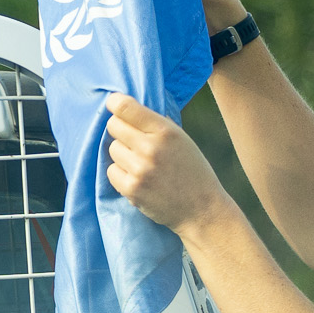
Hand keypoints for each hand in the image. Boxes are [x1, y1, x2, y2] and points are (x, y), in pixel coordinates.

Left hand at [104, 97, 235, 237]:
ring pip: (112, 149)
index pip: (125, 107)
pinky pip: (111, 171)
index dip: (114, 103)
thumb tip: (126, 108)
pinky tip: (138, 178)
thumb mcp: (181, 139)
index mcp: (165, 131)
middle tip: (133, 141)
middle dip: (120, 131)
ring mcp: (140, 170)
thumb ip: (156, 124)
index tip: (113, 104)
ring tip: (141, 163)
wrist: (202, 210)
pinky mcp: (132, 189)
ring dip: (122, 154)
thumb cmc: (192, 171)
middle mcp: (151, 148)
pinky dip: (120, 174)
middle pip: (113, 126)